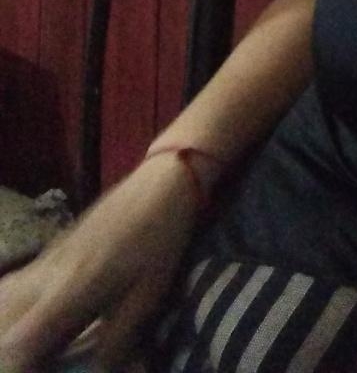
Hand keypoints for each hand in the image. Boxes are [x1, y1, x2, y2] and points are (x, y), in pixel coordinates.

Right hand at [0, 155, 199, 371]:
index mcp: (72, 289)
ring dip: (6, 328)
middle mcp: (47, 275)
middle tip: (23, 361)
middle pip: (4, 319)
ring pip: (4, 301)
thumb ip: (118, 340)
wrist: (157, 185)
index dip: (16, 363)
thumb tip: (100, 372)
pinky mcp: (48, 253)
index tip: (24, 372)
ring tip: (21, 350)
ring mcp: (45, 260)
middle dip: (7, 350)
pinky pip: (12, 287)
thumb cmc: (159, 241)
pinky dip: (7, 308)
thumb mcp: (148, 297)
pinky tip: (16, 323)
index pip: (23, 340)